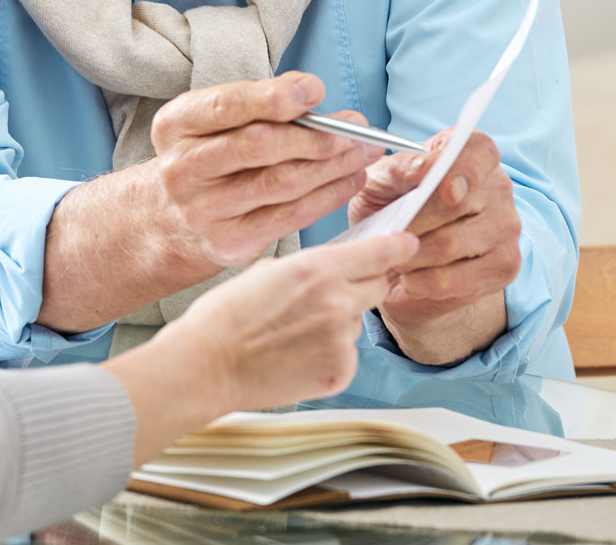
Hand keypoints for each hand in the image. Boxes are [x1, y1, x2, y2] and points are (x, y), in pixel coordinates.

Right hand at [104, 231, 422, 461]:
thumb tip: (335, 268)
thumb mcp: (268, 271)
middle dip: (364, 284)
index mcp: (318, 269)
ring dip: (339, 322)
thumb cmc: (226, 315)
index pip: (381, 252)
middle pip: (378, 286)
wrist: (207, 363)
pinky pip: (347, 354)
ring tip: (296, 331)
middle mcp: (338, 302)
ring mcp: (341, 340)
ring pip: (357, 322)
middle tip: (334, 293)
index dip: (399, 246)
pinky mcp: (340, 372)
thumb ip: (311, 268)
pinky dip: (330, 353)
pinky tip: (297, 354)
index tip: (408, 243)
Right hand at [148, 72, 382, 269]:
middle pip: (258, 146)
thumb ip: (256, 104)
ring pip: (281, 183)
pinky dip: (328, 196)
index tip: (315, 90)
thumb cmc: (206, 156)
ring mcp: (204, 210)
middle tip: (355, 127)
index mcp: (176, 125)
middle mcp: (183, 168)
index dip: (273, 97)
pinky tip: (350, 180)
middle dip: (315, 134)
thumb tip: (312, 94)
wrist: (170, 219)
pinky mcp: (230, 242)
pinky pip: (290, 216)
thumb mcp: (212, 121)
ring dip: (332, 165)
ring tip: (364, 151)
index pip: (226, 106)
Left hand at [347, 129, 521, 364]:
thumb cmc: (392, 205)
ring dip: (411, 255)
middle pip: (456, 205)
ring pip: (450, 245)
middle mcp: (498, 187)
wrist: (401, 255)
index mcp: (472, 154)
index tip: (424, 180)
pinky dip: (422, 282)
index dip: (456, 166)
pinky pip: (457, 280)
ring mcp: (506, 227)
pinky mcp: (504, 266)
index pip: (478, 150)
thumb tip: (419, 169)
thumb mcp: (385, 179)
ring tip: (394, 256)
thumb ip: (400, 168)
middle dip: (411, 222)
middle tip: (388, 234)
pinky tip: (410, 278)